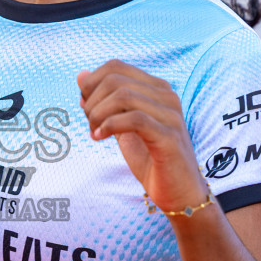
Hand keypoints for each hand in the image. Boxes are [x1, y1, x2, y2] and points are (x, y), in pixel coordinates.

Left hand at [77, 59, 207, 213]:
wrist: (180, 194)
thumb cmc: (151, 159)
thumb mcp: (122, 126)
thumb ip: (105, 102)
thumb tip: (81, 75)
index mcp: (156, 89)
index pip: (115, 66)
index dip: (91, 83)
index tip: (85, 106)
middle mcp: (167, 96)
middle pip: (115, 79)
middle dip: (92, 100)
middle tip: (89, 123)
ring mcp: (171, 115)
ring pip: (123, 95)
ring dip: (99, 114)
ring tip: (94, 132)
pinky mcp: (170, 137)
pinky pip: (134, 119)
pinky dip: (110, 126)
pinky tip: (100, 138)